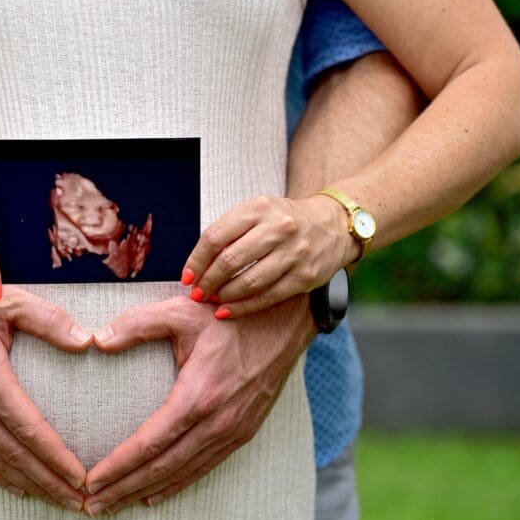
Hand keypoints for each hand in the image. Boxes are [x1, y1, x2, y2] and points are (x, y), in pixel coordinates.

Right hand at [0, 283, 91, 509]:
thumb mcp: (8, 302)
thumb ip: (50, 321)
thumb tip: (88, 341)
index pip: (30, 430)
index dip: (58, 459)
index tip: (82, 479)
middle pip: (15, 454)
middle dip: (50, 482)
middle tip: (80, 504)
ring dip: (27, 484)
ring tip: (56, 500)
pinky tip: (17, 486)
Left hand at [81, 294, 314, 514]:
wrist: (284, 321)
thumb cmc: (229, 314)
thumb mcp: (181, 311)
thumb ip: (137, 324)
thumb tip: (97, 340)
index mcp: (198, 395)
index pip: (149, 443)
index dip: (118, 466)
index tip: (91, 482)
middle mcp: (217, 421)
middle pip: (162, 467)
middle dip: (124, 489)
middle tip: (91, 507)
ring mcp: (233, 430)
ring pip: (183, 473)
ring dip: (146, 492)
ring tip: (115, 505)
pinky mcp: (244, 432)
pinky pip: (205, 467)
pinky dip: (177, 484)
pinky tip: (155, 494)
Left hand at [180, 195, 357, 318]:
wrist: (332, 226)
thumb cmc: (284, 221)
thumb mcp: (257, 213)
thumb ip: (229, 232)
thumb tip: (197, 266)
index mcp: (259, 208)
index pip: (216, 237)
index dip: (197, 261)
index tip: (187, 277)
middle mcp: (278, 228)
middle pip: (230, 260)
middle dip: (208, 281)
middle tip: (197, 293)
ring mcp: (294, 252)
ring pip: (249, 281)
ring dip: (224, 295)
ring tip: (212, 301)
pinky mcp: (305, 276)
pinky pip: (268, 296)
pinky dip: (244, 307)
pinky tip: (229, 310)